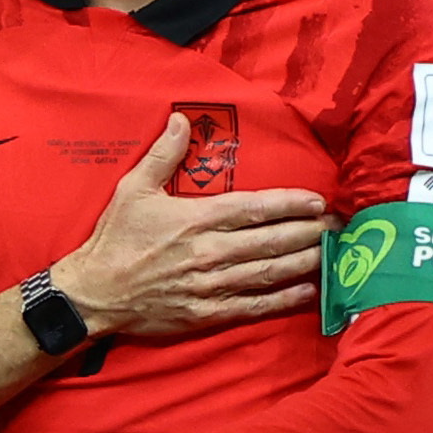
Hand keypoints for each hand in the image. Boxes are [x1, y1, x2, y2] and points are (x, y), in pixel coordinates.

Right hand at [54, 113, 334, 336]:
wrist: (94, 293)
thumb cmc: (114, 239)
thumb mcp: (132, 188)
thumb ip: (163, 154)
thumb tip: (183, 119)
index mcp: (195, 219)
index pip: (254, 208)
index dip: (290, 204)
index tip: (318, 200)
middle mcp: (209, 252)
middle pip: (271, 241)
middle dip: (308, 232)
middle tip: (337, 225)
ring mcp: (211, 285)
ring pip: (269, 272)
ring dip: (304, 262)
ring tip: (331, 253)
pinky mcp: (208, 313)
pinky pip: (255, 306)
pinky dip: (284, 299)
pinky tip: (308, 291)